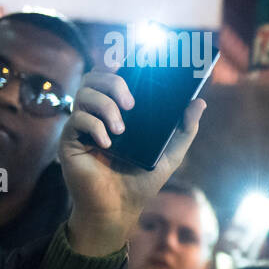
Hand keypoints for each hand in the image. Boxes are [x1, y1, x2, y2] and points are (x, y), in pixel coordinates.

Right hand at [60, 69, 205, 255]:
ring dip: (106, 106)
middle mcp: (99, 114)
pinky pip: (76, 120)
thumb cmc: (142, 180)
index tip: (135, 60)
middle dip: (113, 82)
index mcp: (120, 111)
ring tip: (121, 129)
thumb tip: (199, 102)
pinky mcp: (70, 142)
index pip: (115, 77)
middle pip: (95, 78)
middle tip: (131, 103)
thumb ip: (185, 128)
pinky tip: (108, 143)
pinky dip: (94, 127)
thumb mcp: (171, 154)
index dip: (121, 65)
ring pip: (83, 94)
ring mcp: (83, 126)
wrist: (120, 207)